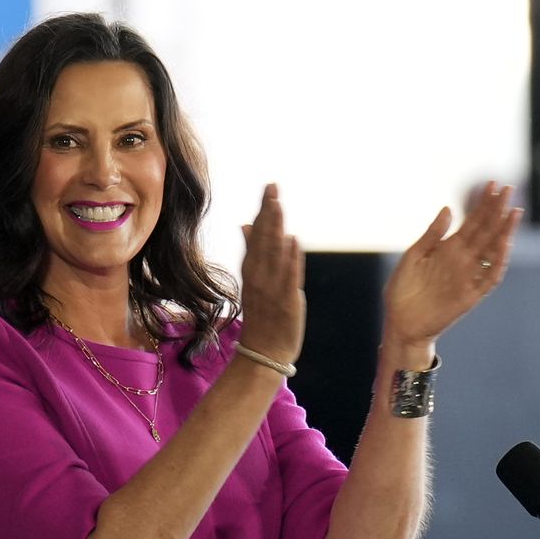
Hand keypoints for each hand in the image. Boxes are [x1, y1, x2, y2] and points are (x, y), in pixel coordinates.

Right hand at [238, 183, 306, 364]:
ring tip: (280, 205)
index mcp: (251, 270)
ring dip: (277, 228)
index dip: (264, 212)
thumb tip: (246, 224)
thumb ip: (252, 252)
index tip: (269, 190)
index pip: (257, 235)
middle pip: (264, 239)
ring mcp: (272, 288)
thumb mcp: (253, 281)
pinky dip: (291, 259)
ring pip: (274, 253)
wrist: (263, 351)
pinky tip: (293, 240)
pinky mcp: (287, 301)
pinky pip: (289, 276)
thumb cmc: (262, 315)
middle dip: (269, 212)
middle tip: (273, 187)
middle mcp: (259, 276)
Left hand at [382, 181, 522, 351]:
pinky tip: (505, 245)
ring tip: (514, 212)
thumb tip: (448, 209)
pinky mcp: (470, 295)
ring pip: (492, 251)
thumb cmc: (403, 290)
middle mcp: (462, 260)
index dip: (483, 204)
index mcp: (449, 248)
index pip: (472, 222)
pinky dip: (498, 262)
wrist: (400, 322)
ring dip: (504, 232)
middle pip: (485, 231)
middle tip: (509, 189)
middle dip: (497, 210)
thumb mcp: (414, 256)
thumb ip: (432, 235)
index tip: (492, 184)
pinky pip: (489, 277)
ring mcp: (468, 277)